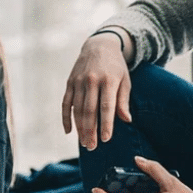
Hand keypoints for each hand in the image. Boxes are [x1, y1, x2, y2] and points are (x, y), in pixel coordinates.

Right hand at [62, 31, 131, 149]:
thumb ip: (123, 100)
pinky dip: (66, 118)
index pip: (107, 106)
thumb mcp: (125, 80)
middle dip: (90, 130)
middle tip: (92, 147)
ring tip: (84, 143)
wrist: (99, 45)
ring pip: (77, 109)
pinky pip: (66, 103)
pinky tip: (69, 131)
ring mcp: (79, 81)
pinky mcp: (70, 83)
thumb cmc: (116, 67)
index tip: (106, 139)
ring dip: (79, 128)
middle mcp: (92, 80)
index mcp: (109, 80)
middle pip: (90, 110)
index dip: (106, 124)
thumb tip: (126, 120)